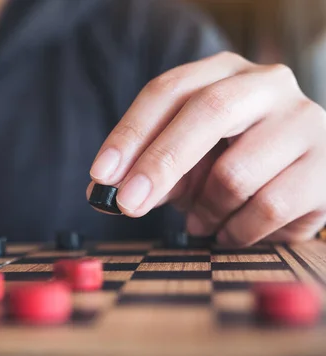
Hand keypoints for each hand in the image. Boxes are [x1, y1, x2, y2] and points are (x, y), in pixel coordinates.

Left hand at [87, 51, 325, 245]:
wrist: (303, 174)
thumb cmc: (232, 161)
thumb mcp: (186, 160)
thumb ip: (148, 172)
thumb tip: (104, 195)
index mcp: (223, 73)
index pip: (168, 90)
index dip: (130, 133)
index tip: (101, 175)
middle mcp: (267, 85)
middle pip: (207, 112)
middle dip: (159, 164)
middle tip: (128, 204)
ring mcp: (304, 122)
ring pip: (235, 173)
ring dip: (204, 211)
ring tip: (202, 220)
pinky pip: (266, 209)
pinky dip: (235, 232)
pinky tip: (230, 231)